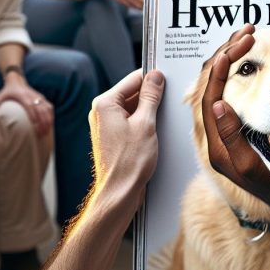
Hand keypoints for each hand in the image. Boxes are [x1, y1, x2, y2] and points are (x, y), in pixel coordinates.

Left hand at [0, 75, 52, 135]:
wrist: (17, 80)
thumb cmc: (8, 90)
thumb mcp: (0, 96)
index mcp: (23, 96)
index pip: (30, 106)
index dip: (33, 115)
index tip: (34, 125)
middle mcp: (33, 96)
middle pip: (40, 109)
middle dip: (43, 121)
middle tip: (42, 133)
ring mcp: (39, 97)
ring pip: (47, 109)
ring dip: (48, 120)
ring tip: (47, 132)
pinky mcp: (42, 98)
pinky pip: (49, 107)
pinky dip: (51, 116)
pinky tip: (50, 124)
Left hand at [88, 69, 164, 193]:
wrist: (119, 192)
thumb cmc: (130, 162)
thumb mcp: (146, 123)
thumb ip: (151, 96)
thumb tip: (156, 77)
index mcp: (105, 104)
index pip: (133, 79)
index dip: (153, 79)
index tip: (168, 80)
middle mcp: (101, 112)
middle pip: (131, 93)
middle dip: (151, 97)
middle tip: (168, 104)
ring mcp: (105, 125)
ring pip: (132, 108)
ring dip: (148, 111)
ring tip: (160, 122)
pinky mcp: (112, 137)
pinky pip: (130, 121)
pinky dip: (143, 123)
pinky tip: (154, 132)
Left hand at [200, 24, 269, 207]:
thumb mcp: (249, 164)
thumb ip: (232, 135)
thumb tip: (217, 103)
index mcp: (216, 144)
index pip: (210, 95)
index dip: (222, 68)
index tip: (240, 46)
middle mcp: (221, 135)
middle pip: (214, 85)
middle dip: (228, 55)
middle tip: (248, 30)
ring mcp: (235, 130)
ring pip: (226, 85)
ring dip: (235, 58)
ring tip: (248, 36)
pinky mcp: (249, 127)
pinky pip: (241, 91)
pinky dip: (246, 71)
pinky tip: (256, 57)